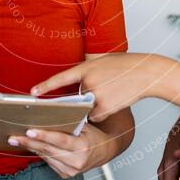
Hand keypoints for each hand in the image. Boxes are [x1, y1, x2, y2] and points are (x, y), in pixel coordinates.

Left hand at [7, 123, 119, 178]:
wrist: (104, 151)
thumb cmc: (93, 135)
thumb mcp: (84, 126)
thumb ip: (68, 124)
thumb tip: (46, 116)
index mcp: (82, 147)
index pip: (60, 141)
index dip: (44, 136)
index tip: (29, 131)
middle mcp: (77, 161)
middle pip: (49, 150)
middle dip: (29, 142)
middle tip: (14, 136)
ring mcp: (71, 170)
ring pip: (46, 157)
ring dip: (31, 148)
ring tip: (17, 139)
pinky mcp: (66, 175)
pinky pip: (49, 162)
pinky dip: (40, 153)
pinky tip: (31, 146)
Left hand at [31, 53, 166, 121]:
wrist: (146, 72)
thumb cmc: (126, 66)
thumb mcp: (103, 63)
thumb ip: (88, 74)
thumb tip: (80, 89)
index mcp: (86, 68)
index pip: (61, 78)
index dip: (46, 86)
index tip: (32, 92)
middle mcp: (87, 82)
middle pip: (77, 98)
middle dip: (85, 99)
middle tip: (103, 89)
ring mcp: (95, 96)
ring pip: (87, 109)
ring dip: (95, 106)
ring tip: (112, 93)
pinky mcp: (104, 108)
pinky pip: (96, 117)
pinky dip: (103, 113)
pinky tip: (115, 102)